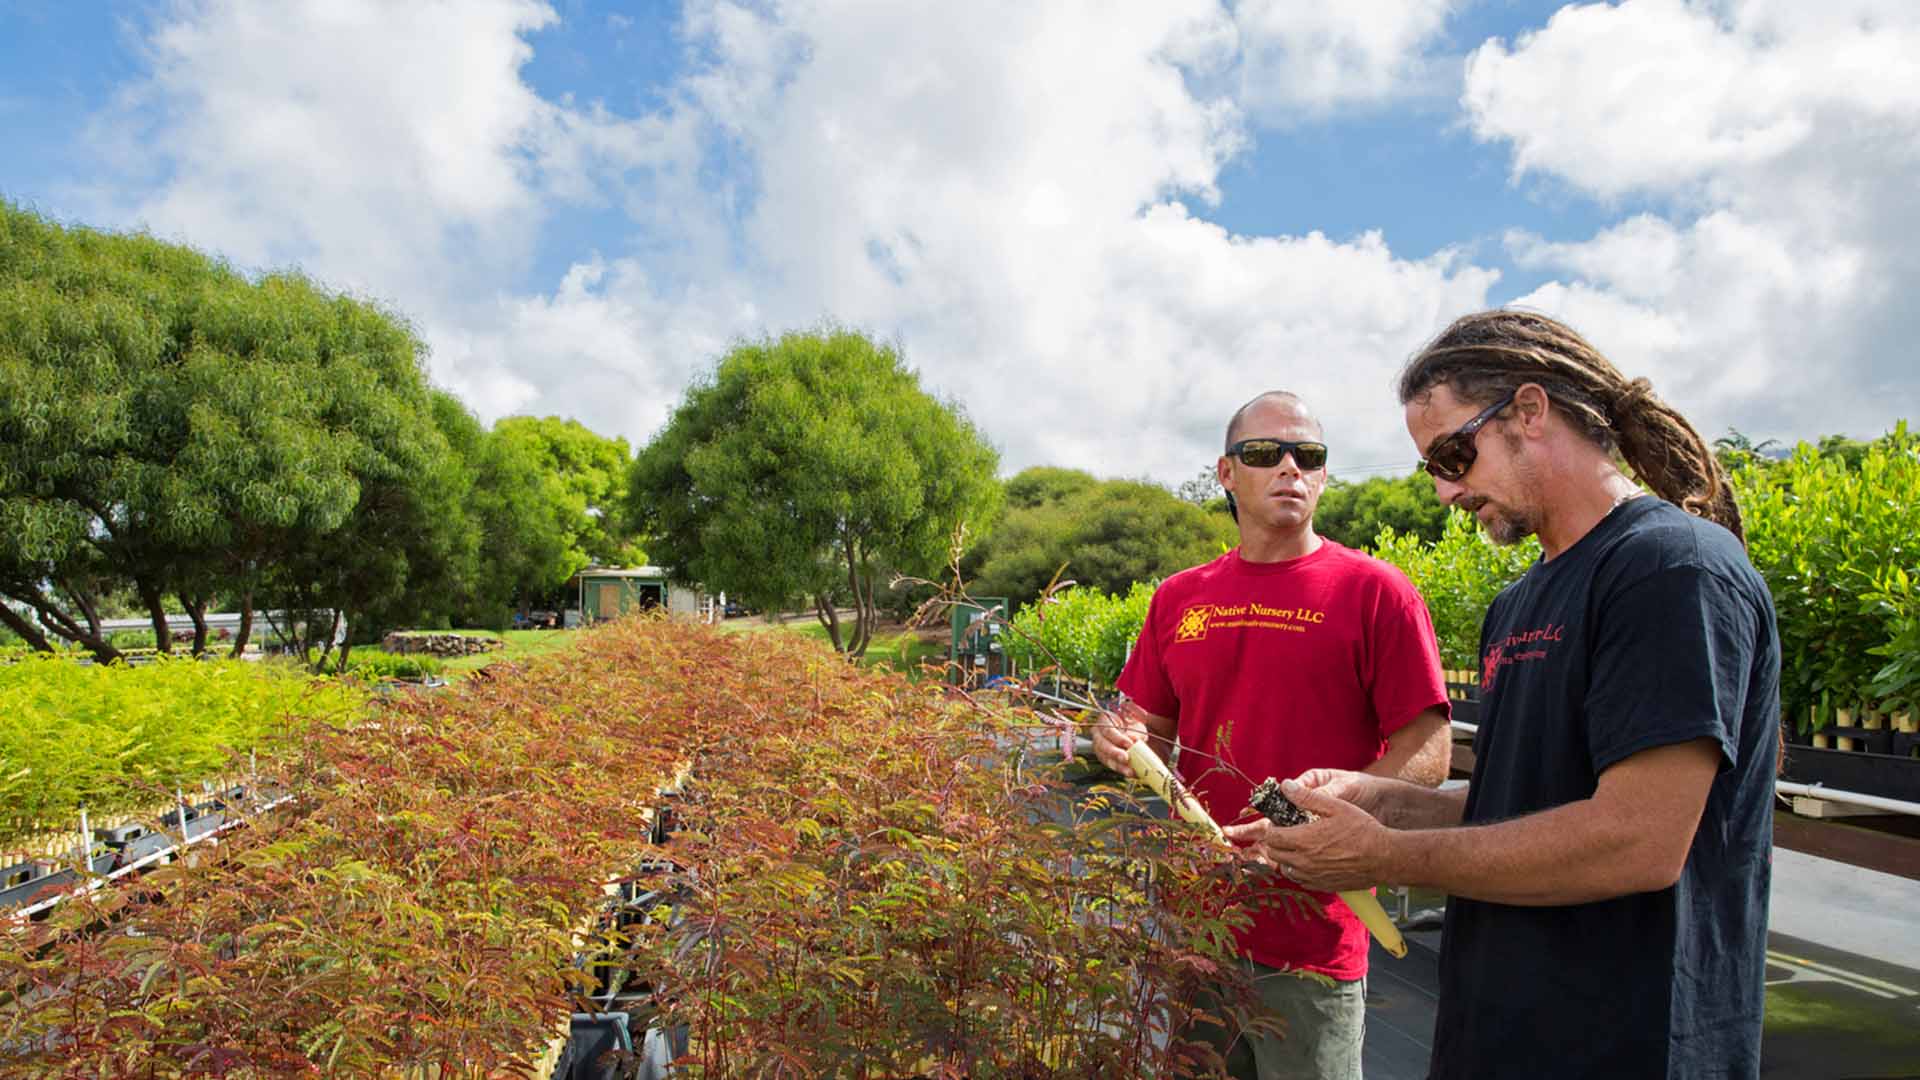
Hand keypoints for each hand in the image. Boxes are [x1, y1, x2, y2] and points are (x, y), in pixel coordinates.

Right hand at [1091, 709, 1149, 776]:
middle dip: (1115, 753)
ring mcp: (1099, 747)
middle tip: (1126, 759)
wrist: (1129, 728)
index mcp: (1104, 720)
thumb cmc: (1130, 723)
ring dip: (1118, 766)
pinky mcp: (1104, 758)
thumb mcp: (1134, 723)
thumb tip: (1136, 741)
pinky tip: (1130, 772)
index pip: (1108, 730)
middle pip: (1103, 745)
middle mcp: (1097, 734)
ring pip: (1105, 758)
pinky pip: (1110, 765)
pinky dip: (1121, 769)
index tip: (1130, 744)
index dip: (1118, 738)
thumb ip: (1134, 732)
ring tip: (1130, 771)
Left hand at [1222, 779, 1394, 892]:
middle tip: (1287, 832)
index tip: (1278, 822)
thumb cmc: (1362, 829)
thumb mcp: (1335, 806)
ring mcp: (1312, 876)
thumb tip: (1285, 785)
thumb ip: (1307, 797)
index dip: (1272, 828)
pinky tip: (1310, 860)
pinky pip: (1299, 880)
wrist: (1384, 858)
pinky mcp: (1321, 886)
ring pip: (1285, 868)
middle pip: (1274, 853)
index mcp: (1303, 840)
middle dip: (1276, 842)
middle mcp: (1303, 861)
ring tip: (1299, 846)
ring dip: (1286, 857)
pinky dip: (1298, 870)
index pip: (1271, 837)